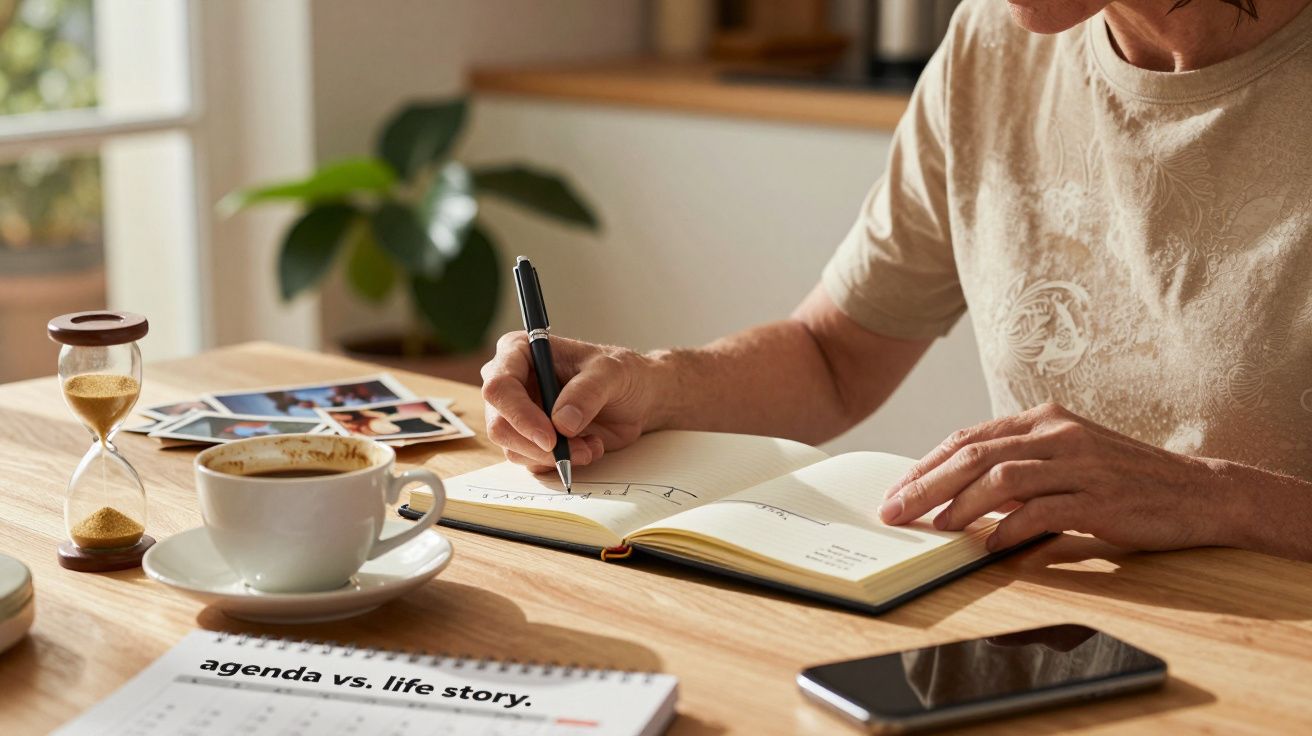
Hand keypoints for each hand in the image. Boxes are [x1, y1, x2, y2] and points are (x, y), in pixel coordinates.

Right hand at [480, 331, 656, 472]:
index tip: (550, 438)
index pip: (499, 387)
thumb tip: (562, 423)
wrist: (636, 398)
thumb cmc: (620, 373)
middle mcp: (512, 384)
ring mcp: (519, 414)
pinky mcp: (531, 439)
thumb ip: (587, 392)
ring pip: (514, 449)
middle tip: (575, 450)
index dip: (519, 416)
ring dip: (555, 457)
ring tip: (591, 445)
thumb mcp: (612, 372)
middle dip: (537, 446)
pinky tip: (588, 447)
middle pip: (499, 425)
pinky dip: (560, 463)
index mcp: (519, 352)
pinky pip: (532, 462)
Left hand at [878, 403, 1235, 552]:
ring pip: (1001, 478)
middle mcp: (1058, 434)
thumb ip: (1019, 471)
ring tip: (936, 529)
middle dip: (925, 484)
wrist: (1200, 492)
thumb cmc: (1124, 481)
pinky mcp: (1101, 498)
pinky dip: (1010, 530)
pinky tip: (990, 547)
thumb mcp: (1066, 462)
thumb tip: (958, 498)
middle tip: (894, 511)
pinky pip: (1043, 512)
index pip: (969, 436)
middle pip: (974, 454)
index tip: (895, 491)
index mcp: (1044, 420)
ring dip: (960, 506)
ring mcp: (1080, 464)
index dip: (926, 464)